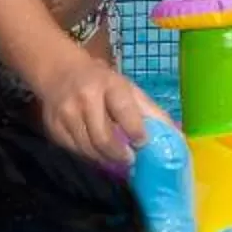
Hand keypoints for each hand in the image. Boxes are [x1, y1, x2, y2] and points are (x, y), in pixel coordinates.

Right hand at [35, 60, 155, 167]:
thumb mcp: (128, 89)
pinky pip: (74, 150)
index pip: (123, 109)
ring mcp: (66, 113)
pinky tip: (96, 151)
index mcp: (109, 84)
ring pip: (88, 149)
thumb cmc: (102, 82)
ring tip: (115, 158)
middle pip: (102, 137)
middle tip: (129, 160)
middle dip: (119, 155)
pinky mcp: (53, 127)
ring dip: (105, 159)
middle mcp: (85, 98)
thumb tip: (178, 138)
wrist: (59, 71)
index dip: (134, 129)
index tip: (142, 143)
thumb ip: (152, 113)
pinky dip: (88, 155)